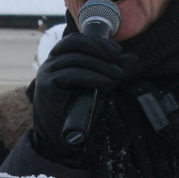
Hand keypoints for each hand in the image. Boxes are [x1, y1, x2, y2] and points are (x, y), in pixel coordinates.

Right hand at [30, 33, 139, 161]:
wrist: (61, 137)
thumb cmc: (78, 111)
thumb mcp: (99, 87)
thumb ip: (112, 72)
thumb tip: (133, 59)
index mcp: (60, 59)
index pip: (76, 40)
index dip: (97, 42)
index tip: (117, 50)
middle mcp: (50, 63)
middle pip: (74, 44)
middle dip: (99, 48)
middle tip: (117, 58)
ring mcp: (46, 74)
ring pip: (75, 59)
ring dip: (100, 65)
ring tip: (117, 75)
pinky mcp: (46, 86)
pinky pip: (71, 74)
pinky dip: (92, 76)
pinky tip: (105, 83)